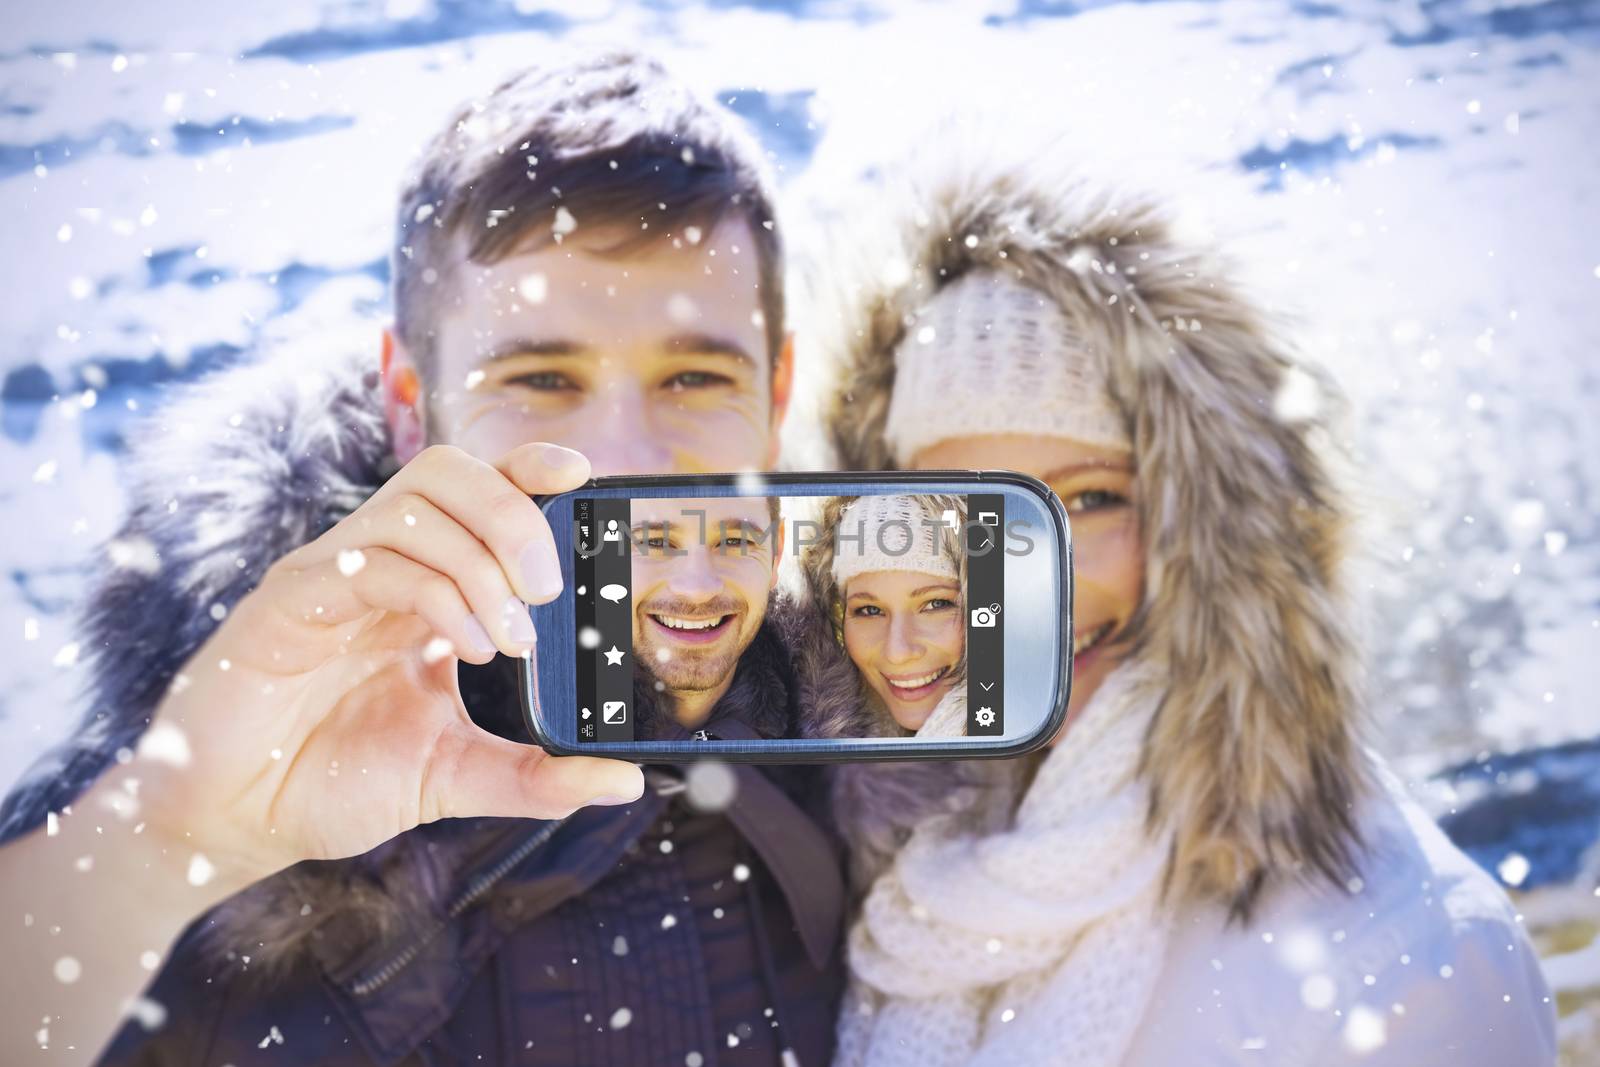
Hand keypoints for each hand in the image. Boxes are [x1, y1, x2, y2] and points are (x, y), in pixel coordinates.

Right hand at [108, 441, 640, 893]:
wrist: (236, 821)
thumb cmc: (335, 783)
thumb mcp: (456, 778)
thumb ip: (537, 776)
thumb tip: (622, 781)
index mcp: (421, 586)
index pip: (478, 493)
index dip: (528, 469)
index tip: (584, 473)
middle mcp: (378, 566)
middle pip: (449, 474)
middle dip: (514, 514)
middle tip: (550, 587)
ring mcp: (331, 576)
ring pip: (415, 506)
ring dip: (481, 560)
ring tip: (510, 635)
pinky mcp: (290, 601)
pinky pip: (369, 561)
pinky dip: (435, 593)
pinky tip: (464, 646)